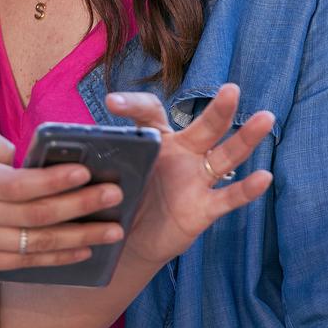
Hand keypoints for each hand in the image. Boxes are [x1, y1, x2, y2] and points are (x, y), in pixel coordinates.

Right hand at [0, 117, 125, 271]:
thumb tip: (27, 156)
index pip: (21, 185)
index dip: (56, 180)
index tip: (87, 170)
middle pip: (37, 216)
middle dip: (83, 207)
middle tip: (117, 196)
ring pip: (36, 244)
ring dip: (80, 239)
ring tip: (114, 231)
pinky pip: (23, 262)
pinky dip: (55, 258)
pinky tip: (82, 251)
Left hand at [106, 84, 273, 267]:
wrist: (131, 238)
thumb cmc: (124, 193)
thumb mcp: (110, 170)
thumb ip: (100, 153)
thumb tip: (60, 143)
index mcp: (156, 137)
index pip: (150, 112)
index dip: (133, 105)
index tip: (112, 104)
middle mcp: (183, 152)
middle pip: (204, 127)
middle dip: (218, 109)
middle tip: (231, 88)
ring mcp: (197, 178)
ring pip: (226, 154)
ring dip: (246, 138)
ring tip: (266, 118)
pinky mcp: (204, 208)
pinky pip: (228, 197)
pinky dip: (246, 189)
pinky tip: (263, 177)